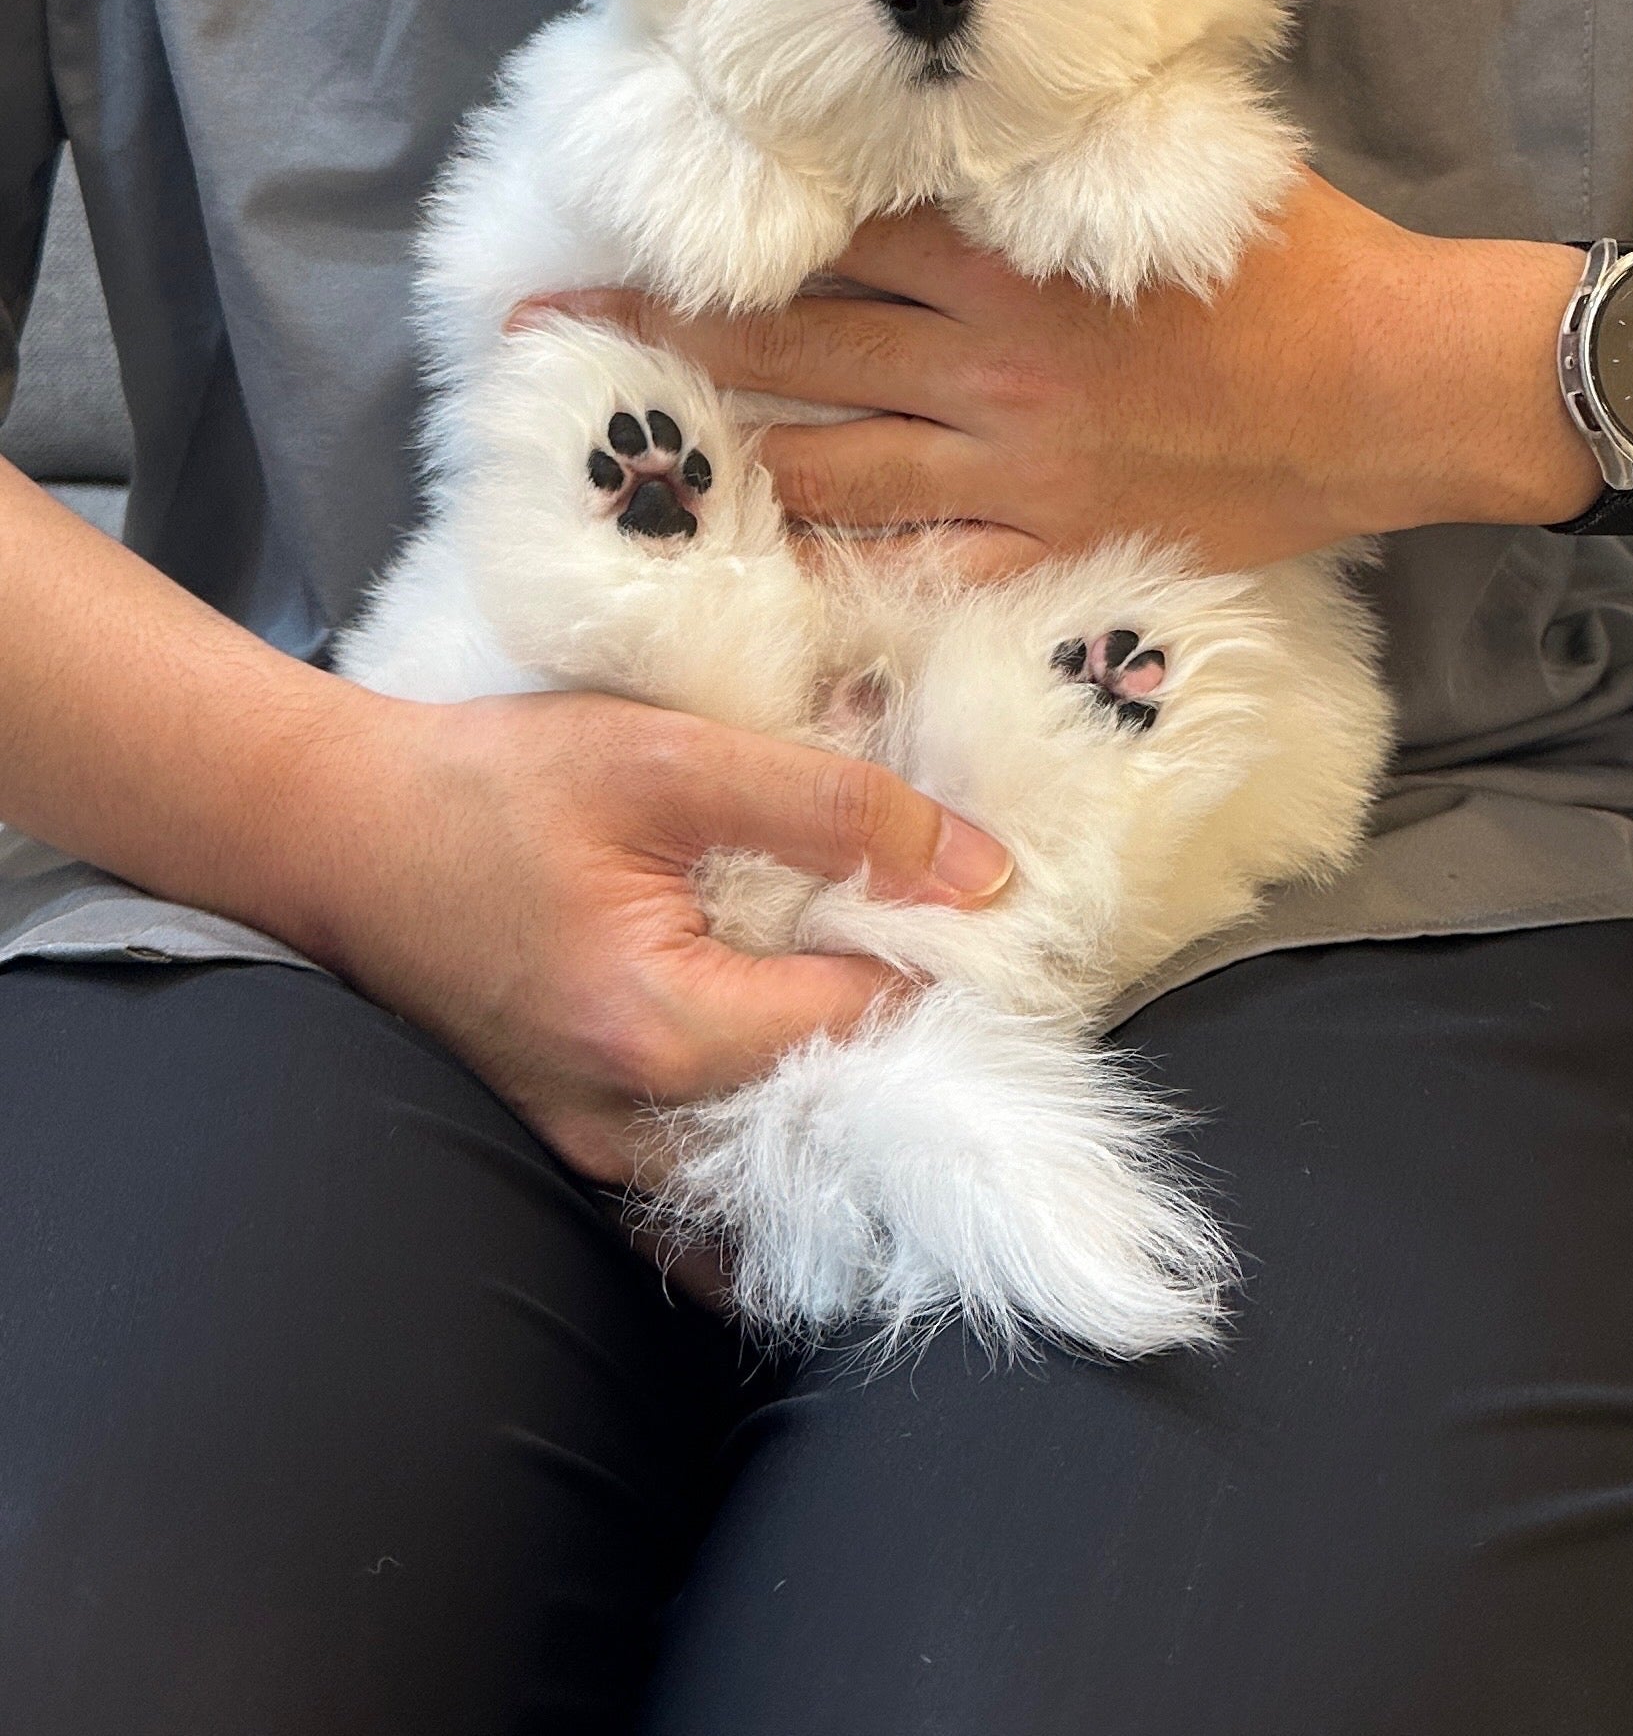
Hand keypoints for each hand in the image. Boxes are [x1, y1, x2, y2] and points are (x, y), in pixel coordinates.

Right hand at [300, 684, 1011, 1184]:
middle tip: (947, 962)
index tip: (982, 911)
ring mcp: (594, 1154)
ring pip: (771, 1177)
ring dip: (846, 1109)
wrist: (331, 828)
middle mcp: (631, 1127)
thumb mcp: (671, 757)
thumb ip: (831, 810)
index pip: (869, 1031)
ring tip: (885, 1017)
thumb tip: (977, 870)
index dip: (943, 967)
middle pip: (833, 1122)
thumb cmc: (486, 782)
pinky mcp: (571, 1142)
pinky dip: (768, 1156)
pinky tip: (804, 1090)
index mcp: (664, 1031)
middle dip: (908, 1047)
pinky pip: (701, 1194)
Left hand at [520, 174, 1593, 576]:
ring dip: (717, 457)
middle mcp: (986, 355)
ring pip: (830, 458)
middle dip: (661, 332)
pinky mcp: (1056, 540)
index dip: (716, 221)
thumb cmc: (1301, 260)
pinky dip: (841, 575)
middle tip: (540, 330)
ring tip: (614, 461)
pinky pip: (924, 566)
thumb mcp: (1172, 168)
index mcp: (1008, 248)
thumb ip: (1059, 150)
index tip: (614, 209)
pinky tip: (758, 587)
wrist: (1399, 381)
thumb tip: (977, 105)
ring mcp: (1014, 461)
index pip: (830, 227)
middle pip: (793, 340)